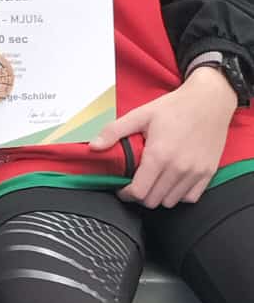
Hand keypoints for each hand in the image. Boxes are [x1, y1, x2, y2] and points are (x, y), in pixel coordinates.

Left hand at [90, 69, 238, 207]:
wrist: (210, 100)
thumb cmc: (175, 107)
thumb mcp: (140, 114)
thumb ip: (114, 131)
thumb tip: (93, 146)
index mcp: (159, 155)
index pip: (138, 192)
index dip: (126, 194)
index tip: (122, 188)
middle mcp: (178, 168)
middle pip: (153, 201)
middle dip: (140, 195)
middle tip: (136, 183)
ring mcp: (195, 172)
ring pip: (171, 202)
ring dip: (159, 196)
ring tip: (154, 181)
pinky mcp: (208, 172)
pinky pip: (191, 198)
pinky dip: (179, 195)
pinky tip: (172, 181)